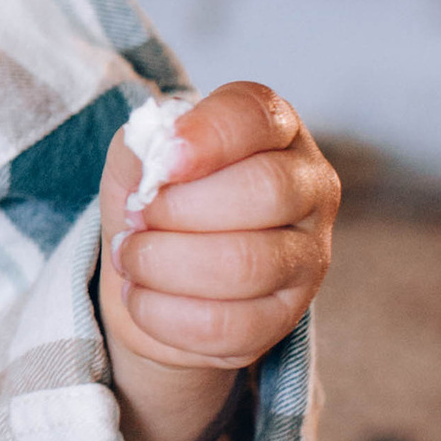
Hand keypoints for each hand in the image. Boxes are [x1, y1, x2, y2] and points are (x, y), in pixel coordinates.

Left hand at [99, 80, 339, 440]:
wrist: (153, 278)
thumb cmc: (156, 201)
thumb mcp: (138, 160)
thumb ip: (144, 146)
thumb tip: (159, 155)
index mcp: (275, 129)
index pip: (257, 115)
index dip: (207, 136)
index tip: (162, 163)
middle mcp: (309, 186)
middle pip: (265, 190)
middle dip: (180, 210)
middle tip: (136, 219)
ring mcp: (309, 254)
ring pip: (246, 264)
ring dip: (164, 264)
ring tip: (132, 258)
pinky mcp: (287, 316)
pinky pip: (231, 325)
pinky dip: (166, 314)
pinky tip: (142, 297)